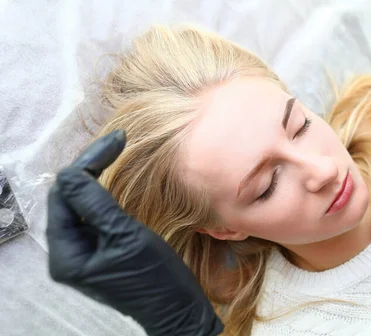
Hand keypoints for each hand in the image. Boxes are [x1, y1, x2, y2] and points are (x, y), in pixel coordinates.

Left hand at [46, 130, 223, 335]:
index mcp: (66, 253)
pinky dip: (104, 194)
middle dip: (90, 167)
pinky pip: (93, 216)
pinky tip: (115, 178)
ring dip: (96, 177)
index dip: (87, 164)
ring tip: (115, 152)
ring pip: (81, 204)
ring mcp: (83, 253)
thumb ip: (95, 203)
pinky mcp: (100, 252)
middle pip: (69, 198)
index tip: (118, 140)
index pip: (64, 194)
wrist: (178, 312)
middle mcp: (67, 253)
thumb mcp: (126, 236)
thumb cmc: (156, 279)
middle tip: (118, 140)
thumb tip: (71, 172)